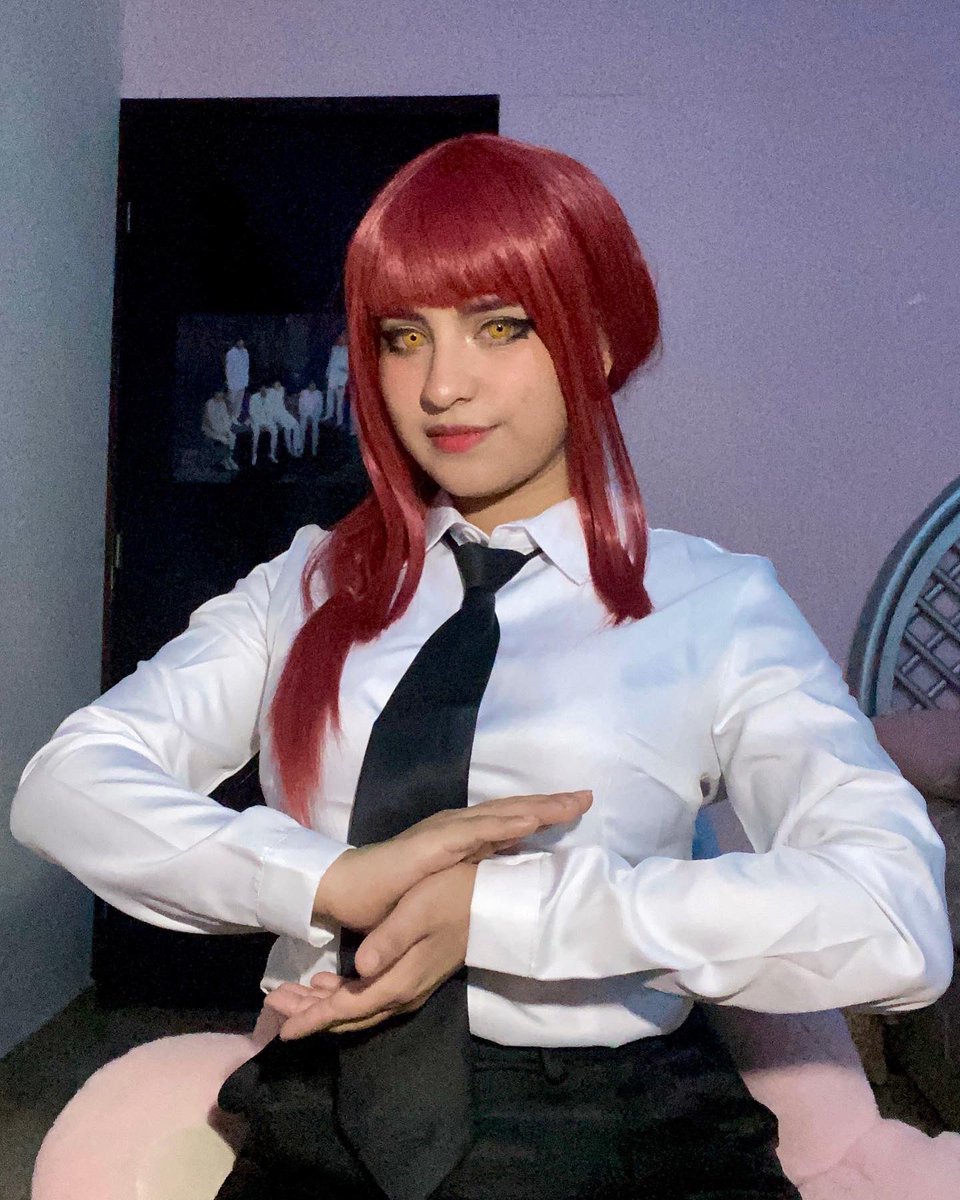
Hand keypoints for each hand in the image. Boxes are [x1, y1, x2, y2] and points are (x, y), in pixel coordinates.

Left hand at [270, 863, 476, 1038]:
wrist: (494, 901)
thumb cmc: (453, 896)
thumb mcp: (418, 910)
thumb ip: (389, 941)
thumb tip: (360, 968)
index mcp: (401, 979)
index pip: (349, 1008)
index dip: (314, 1018)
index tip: (282, 1028)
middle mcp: (405, 992)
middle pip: (351, 1014)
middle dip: (311, 1013)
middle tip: (275, 1005)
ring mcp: (412, 986)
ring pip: (360, 1007)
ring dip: (324, 1003)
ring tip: (292, 995)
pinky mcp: (415, 975)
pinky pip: (372, 997)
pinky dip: (345, 994)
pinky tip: (329, 982)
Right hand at [313, 789, 590, 932]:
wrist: (348, 890)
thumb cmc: (393, 892)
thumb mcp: (446, 883)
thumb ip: (474, 876)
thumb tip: (507, 878)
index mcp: (463, 836)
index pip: (511, 819)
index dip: (546, 811)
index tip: (581, 805)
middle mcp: (458, 827)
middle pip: (513, 810)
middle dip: (552, 803)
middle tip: (587, 796)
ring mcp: (445, 833)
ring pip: (500, 816)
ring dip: (536, 808)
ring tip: (569, 804)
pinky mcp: (432, 847)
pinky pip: (473, 835)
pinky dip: (503, 826)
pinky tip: (527, 821)